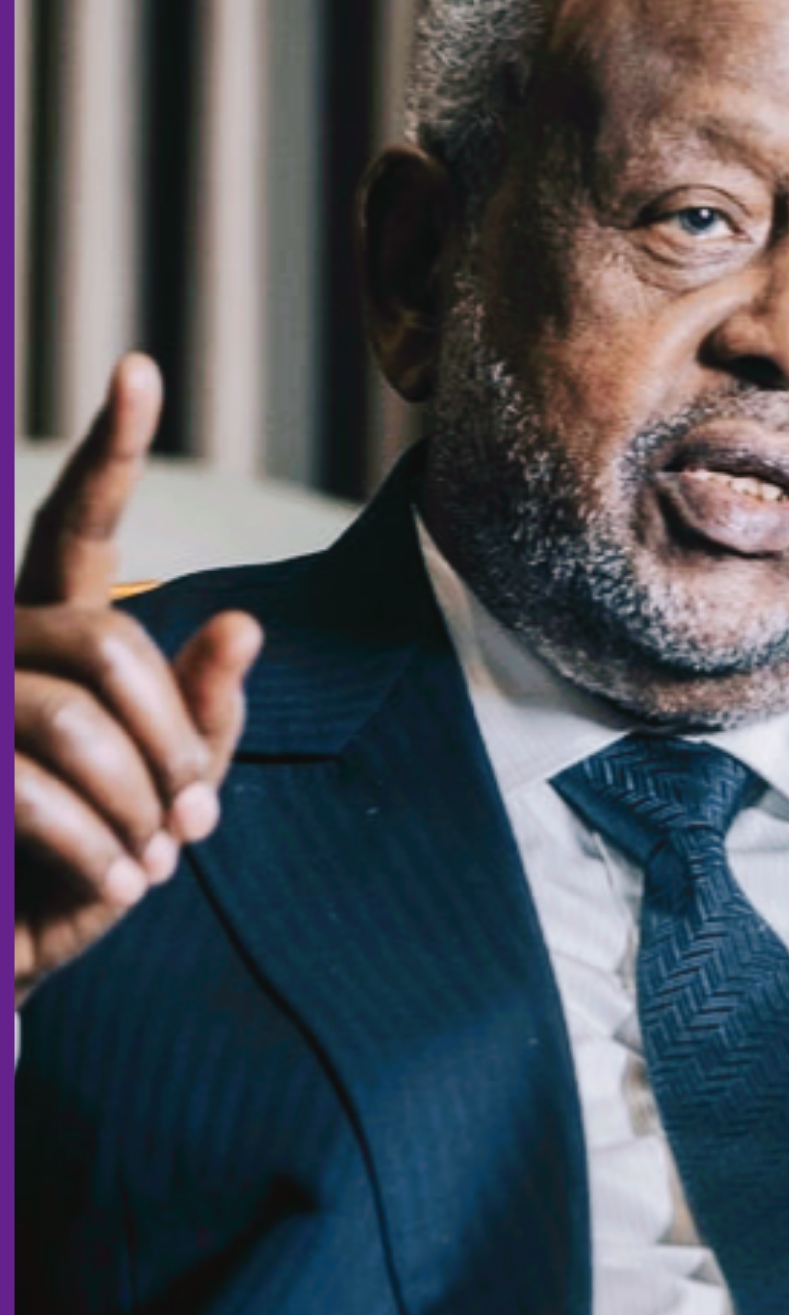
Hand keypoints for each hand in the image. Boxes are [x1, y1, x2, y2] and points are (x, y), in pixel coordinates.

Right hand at [17, 356, 257, 1002]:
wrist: (16, 947)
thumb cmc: (95, 857)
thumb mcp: (174, 786)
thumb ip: (204, 711)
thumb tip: (240, 623)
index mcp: (48, 634)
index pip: (73, 528)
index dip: (107, 452)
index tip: (139, 367)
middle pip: (110, 644)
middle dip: (176, 741)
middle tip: (197, 824)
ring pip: (75, 717)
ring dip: (141, 803)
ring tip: (155, 865)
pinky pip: (34, 791)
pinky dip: (99, 849)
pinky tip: (118, 888)